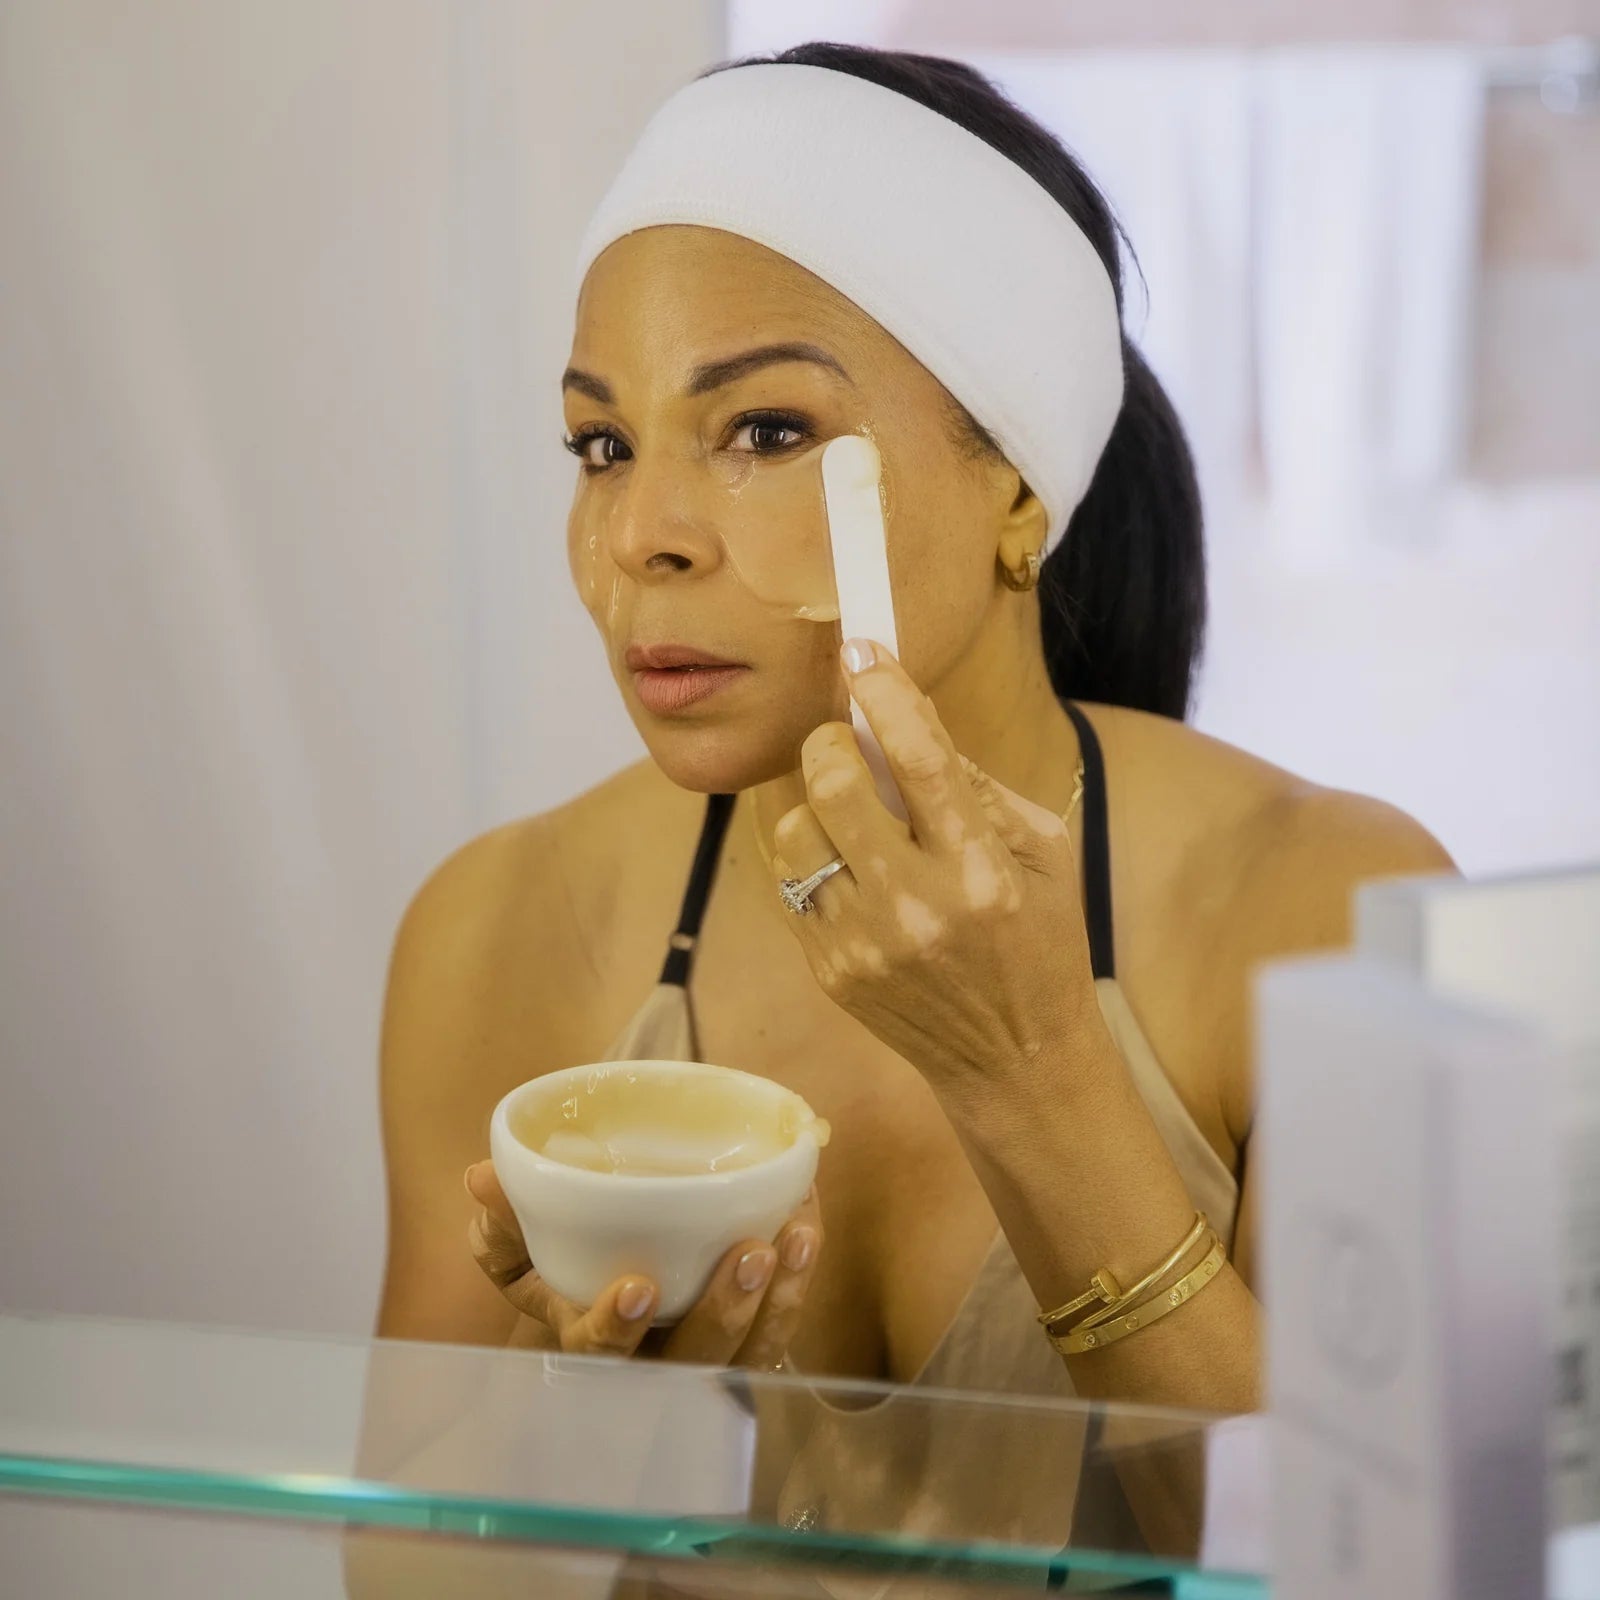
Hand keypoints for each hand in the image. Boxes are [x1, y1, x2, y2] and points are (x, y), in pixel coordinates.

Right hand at [463, 1161, 822, 1366]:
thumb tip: (483, 1178)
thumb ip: (502, 1221)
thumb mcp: (521, 1252)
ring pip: (752, 1348)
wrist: (607, 1279)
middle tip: (748, 1253)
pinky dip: (798, 1276)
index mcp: (593, 1345)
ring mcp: (708, 1354)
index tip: (636, 1288)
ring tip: (795, 1237)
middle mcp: (656, 1364)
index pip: (602, 1357)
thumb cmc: (563, 1268)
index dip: (617, 1331)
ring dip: (779, 1296)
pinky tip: (805, 1223)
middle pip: (696, 1360)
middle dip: (724, 1312)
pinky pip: (782, 1320)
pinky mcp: (750, 1333)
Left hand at [766, 638, 1095, 1091]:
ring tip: (850, 813)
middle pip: (833, 785)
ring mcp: (863, 944)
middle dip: (830, 741)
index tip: (863, 651)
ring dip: (815, 802)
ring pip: (795, 831)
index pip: (921, 759)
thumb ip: (975, 785)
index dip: (886, 694)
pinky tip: (849, 863)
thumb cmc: (1040, 943)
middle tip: (843, 737)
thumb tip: (905, 715)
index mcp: (982, 871)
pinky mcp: (829, 970)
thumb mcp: (1043, 855)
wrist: (1015, 1061)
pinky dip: (813, 854)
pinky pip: (789, 882)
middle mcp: (916, 908)